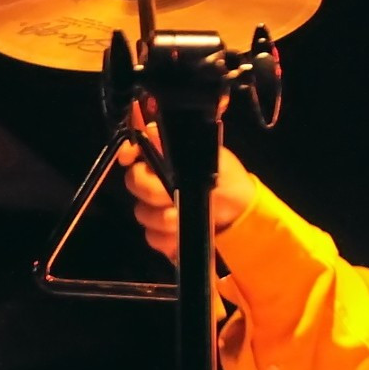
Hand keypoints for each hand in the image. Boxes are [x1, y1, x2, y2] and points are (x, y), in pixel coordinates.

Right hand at [116, 128, 257, 263]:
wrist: (240, 213)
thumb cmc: (228, 180)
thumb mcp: (214, 158)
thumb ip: (185, 147)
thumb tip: (153, 130)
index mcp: (166, 158)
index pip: (136, 149)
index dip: (128, 152)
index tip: (129, 158)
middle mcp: (155, 180)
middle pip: (134, 182)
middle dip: (152, 191)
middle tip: (171, 199)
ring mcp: (155, 206)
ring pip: (142, 212)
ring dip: (161, 218)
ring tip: (180, 219)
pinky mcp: (160, 231)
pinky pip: (152, 236)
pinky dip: (166, 239)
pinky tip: (178, 237)